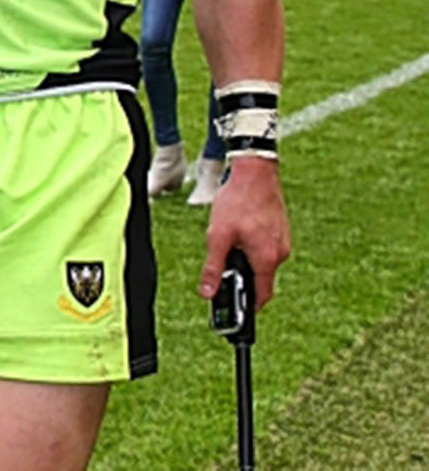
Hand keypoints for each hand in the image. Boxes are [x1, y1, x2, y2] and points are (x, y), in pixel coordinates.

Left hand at [200, 157, 289, 309]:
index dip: (249, 308)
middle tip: (222, 277)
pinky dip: (250, 249)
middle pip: (260, 279)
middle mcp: (279, 253)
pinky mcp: (279, 230)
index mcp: (266, 259)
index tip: (236, 316)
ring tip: (227, 246)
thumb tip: (207, 292)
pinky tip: (237, 234)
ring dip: (244, 262)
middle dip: (242, 281)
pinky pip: (264, 248)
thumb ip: (212, 267)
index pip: (261, 296)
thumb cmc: (237, 201)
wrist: (255, 172)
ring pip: (261, 262)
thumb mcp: (217, 236)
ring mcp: (281, 241)